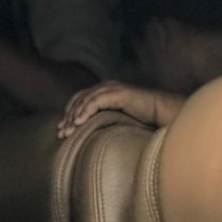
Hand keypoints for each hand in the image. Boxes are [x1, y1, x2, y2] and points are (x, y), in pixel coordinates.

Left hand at [57, 81, 184, 137]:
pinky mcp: (118, 93)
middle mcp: (105, 87)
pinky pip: (96, 101)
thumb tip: (84, 135)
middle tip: (62, 134)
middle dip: (68, 118)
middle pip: (78, 100)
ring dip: (74, 117)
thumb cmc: (140, 118)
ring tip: (69, 131)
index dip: (68, 114)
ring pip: (85, 100)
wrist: (161, 112)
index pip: (78, 100)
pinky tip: (79, 123)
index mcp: (102, 91)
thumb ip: (100, 121)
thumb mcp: (114, 119)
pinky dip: (86, 111)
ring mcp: (111, 88)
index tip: (60, 130)